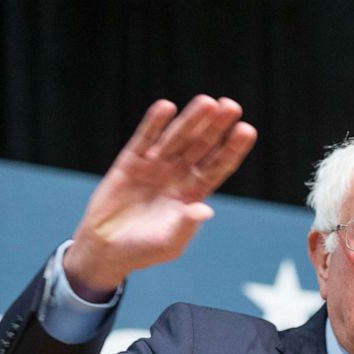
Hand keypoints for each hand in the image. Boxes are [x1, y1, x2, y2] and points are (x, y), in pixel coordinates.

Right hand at [64, 96, 256, 298]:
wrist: (106, 250)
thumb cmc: (144, 249)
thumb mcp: (169, 243)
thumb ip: (186, 226)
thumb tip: (205, 210)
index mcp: (193, 193)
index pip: (218, 166)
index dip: (232, 149)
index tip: (247, 131)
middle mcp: (178, 175)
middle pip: (202, 146)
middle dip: (217, 127)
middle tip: (232, 106)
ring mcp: (154, 166)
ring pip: (177, 138)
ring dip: (192, 120)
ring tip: (207, 102)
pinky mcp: (129, 163)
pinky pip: (144, 140)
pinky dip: (154, 124)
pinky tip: (166, 108)